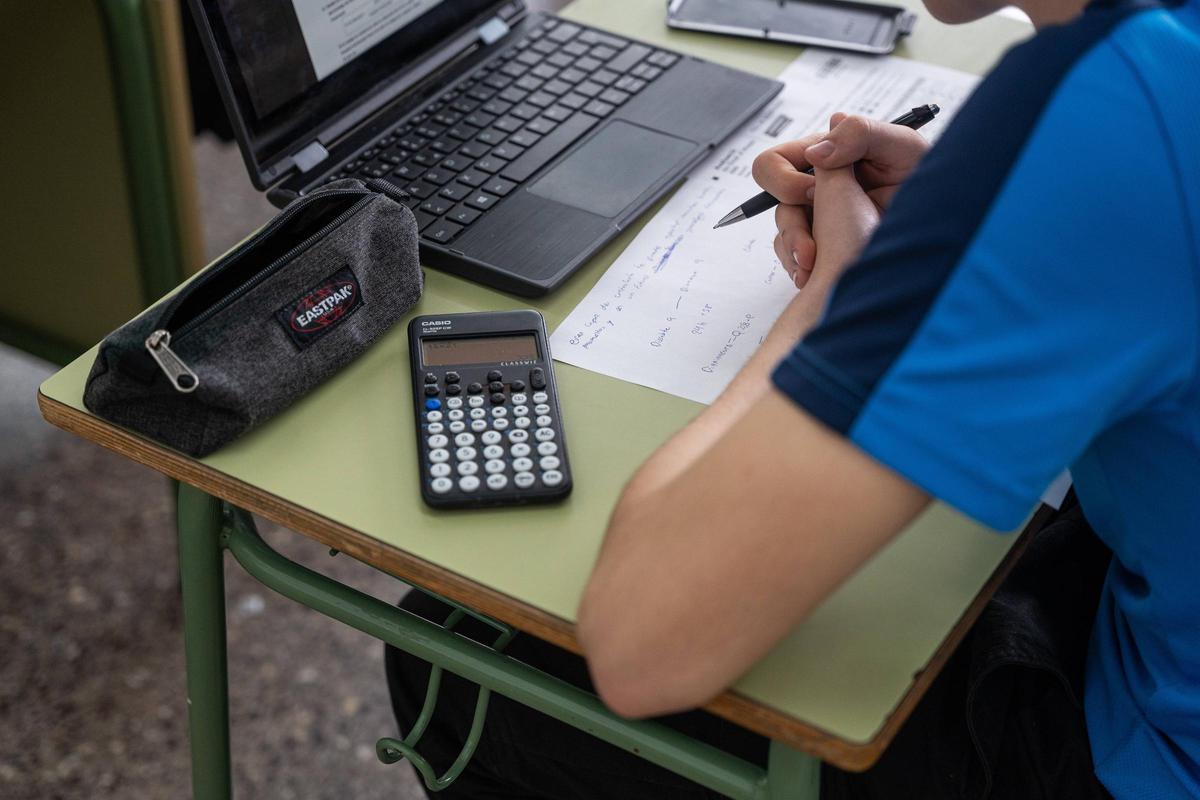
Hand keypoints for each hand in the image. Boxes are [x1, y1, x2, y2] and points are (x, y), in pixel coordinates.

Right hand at [752, 113, 929, 286]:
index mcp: (829, 157)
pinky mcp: (821, 248)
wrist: (945, 228)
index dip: (785, 179)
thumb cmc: (929, 182)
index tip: (814, 194)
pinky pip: (792, 259)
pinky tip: (820, 273)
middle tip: (813, 239)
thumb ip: (858, 135)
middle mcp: (818, 188)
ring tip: (816, 266)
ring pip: (783, 234)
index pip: (776, 161)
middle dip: (790, 224)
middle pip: (772, 201)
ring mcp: (817, 220)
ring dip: (796, 252)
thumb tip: (815, 152)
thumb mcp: (901, 146)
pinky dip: (802, 269)